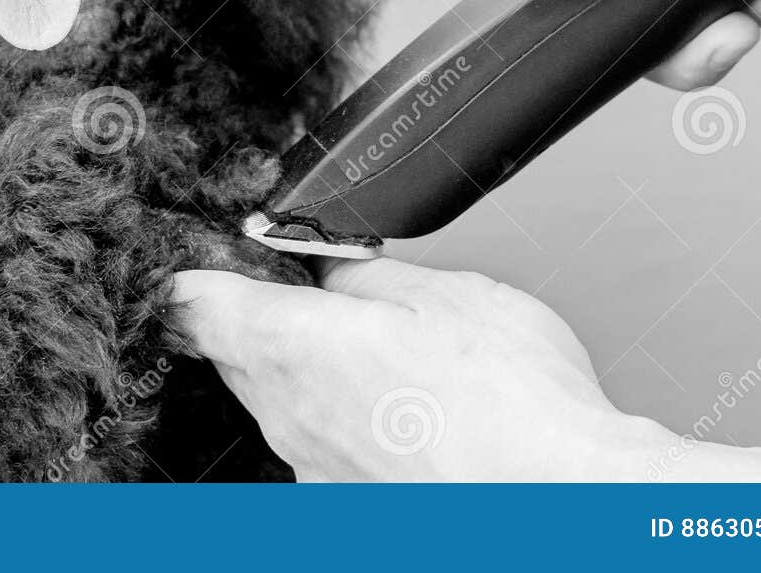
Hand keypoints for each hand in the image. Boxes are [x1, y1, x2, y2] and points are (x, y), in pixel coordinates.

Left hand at [170, 258, 668, 479]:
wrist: (564, 497)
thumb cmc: (513, 402)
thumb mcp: (442, 290)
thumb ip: (361, 276)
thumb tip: (326, 269)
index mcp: (293, 348)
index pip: (196, 303)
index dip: (201, 270)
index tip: (216, 257)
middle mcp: (287, 418)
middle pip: (235, 353)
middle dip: (268, 317)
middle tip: (322, 293)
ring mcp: (313, 471)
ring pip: (281, 402)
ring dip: (313, 373)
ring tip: (388, 357)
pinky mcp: (345, 504)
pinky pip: (321, 447)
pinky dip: (349, 422)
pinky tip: (409, 413)